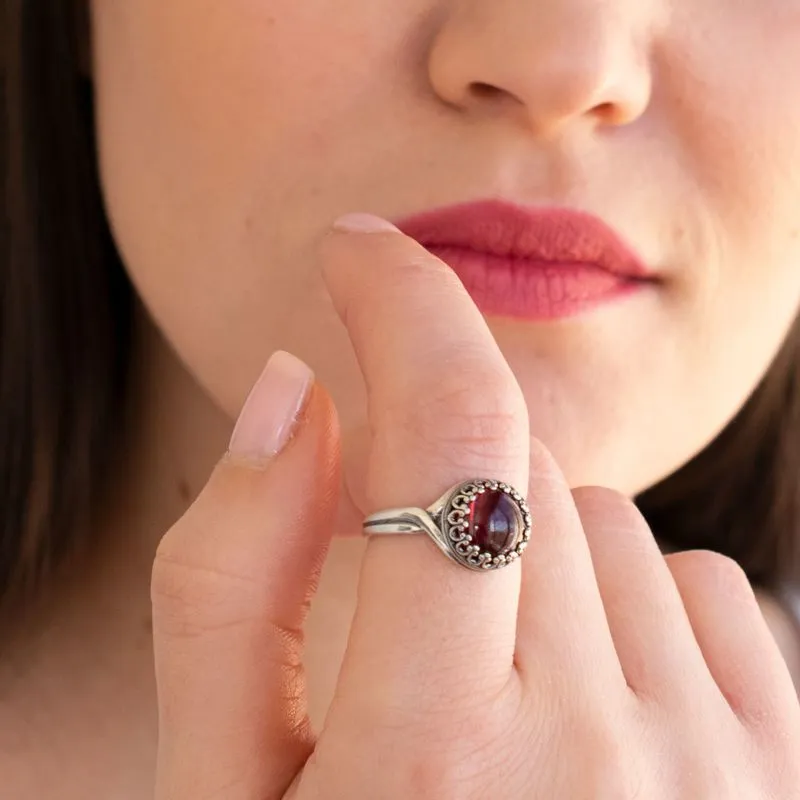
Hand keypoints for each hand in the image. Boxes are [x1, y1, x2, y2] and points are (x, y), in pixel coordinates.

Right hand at [151, 214, 799, 798]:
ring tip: (483, 694)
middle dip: (433, 484)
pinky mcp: (777, 771)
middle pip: (515, 468)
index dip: (400, 305)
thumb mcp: (218, 790)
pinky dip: (618, 607)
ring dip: (520, 558)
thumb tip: (295, 391)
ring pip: (601, 520)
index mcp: (434, 760)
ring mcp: (711, 772)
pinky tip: (578, 711)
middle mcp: (597, 758)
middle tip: (393, 601)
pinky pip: (693, 582)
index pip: (446, 434)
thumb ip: (230, 577)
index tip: (356, 251)